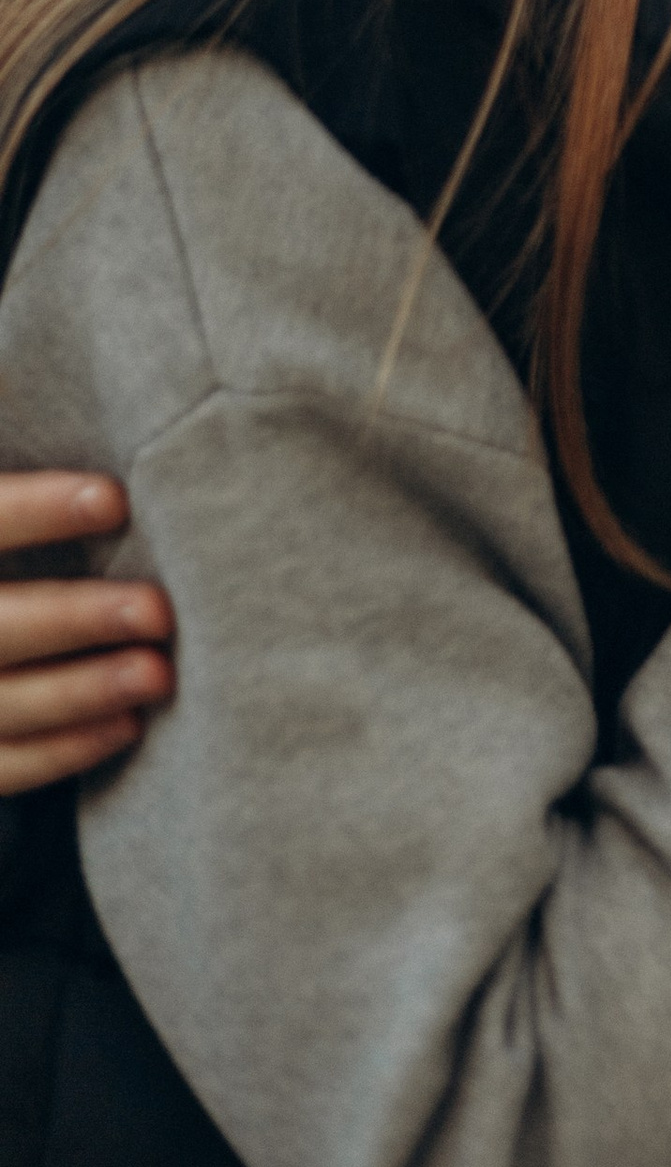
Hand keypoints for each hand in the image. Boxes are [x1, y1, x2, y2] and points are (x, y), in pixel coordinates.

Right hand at [0, 475, 173, 789]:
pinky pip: (3, 765)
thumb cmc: (16, 550)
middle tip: (159, 610)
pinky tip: (127, 725)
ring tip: (158, 674)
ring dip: (82, 691)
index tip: (116, 499)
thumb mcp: (8, 484)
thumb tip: (122, 401)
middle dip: (74, 618)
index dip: (38, 509)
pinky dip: (63, 750)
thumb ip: (31, 467)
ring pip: (2, 701)